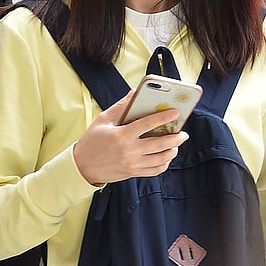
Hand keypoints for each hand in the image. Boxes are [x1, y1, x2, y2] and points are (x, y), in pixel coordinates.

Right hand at [73, 91, 188, 184]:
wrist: (83, 165)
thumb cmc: (92, 140)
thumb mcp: (103, 120)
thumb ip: (121, 107)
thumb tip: (134, 93)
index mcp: (121, 135)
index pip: (147, 124)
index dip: (163, 117)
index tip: (175, 113)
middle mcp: (129, 150)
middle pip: (160, 144)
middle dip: (176, 138)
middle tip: (183, 133)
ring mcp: (133, 163)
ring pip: (161, 158)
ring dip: (172, 151)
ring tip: (176, 144)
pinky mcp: (133, 172)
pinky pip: (155, 170)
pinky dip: (164, 163)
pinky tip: (166, 156)